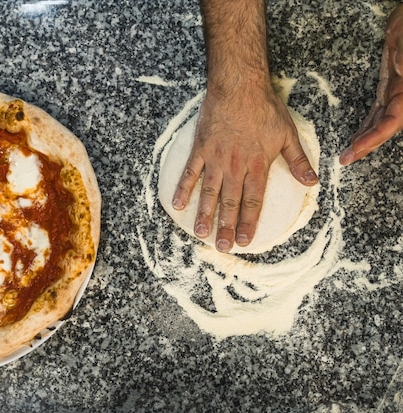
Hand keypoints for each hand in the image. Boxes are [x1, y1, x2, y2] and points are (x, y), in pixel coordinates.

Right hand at [171, 87, 318, 252]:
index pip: (253, 202)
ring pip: (209, 192)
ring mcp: (215, 159)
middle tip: (222, 247)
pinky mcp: (200, 149)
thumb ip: (298, 161)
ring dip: (204, 214)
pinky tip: (177, 205)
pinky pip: (190, 172)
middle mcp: (235, 167)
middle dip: (226, 227)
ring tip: (200, 233)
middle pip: (230, 203)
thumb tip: (312, 182)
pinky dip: (183, 189)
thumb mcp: (288, 134)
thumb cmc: (264, 108)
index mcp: (257, 166)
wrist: (238, 87)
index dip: (249, 223)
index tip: (245, 242)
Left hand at [340, 5, 402, 165]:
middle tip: (345, 159)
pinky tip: (360, 134)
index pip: (392, 122)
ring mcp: (398, 91)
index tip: (355, 149)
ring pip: (381, 122)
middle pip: (385, 128)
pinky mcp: (391, 85)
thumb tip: (402, 71)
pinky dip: (369, 124)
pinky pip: (379, 110)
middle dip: (366, 145)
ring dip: (366, 138)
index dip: (374, 138)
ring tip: (349, 153)